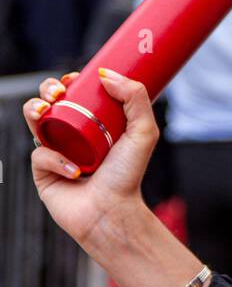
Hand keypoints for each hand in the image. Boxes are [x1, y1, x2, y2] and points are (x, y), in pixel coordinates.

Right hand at [22, 68, 158, 246]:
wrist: (113, 212)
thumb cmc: (128, 175)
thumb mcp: (143, 131)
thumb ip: (135, 97)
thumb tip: (106, 74)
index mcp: (93, 124)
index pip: (75, 94)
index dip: (70, 82)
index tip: (75, 77)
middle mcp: (72, 136)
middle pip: (50, 101)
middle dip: (46, 90)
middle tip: (57, 93)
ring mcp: (56, 152)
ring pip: (35, 121)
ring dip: (34, 109)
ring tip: (44, 111)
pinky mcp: (43, 172)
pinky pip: (40, 155)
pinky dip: (56, 160)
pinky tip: (74, 171)